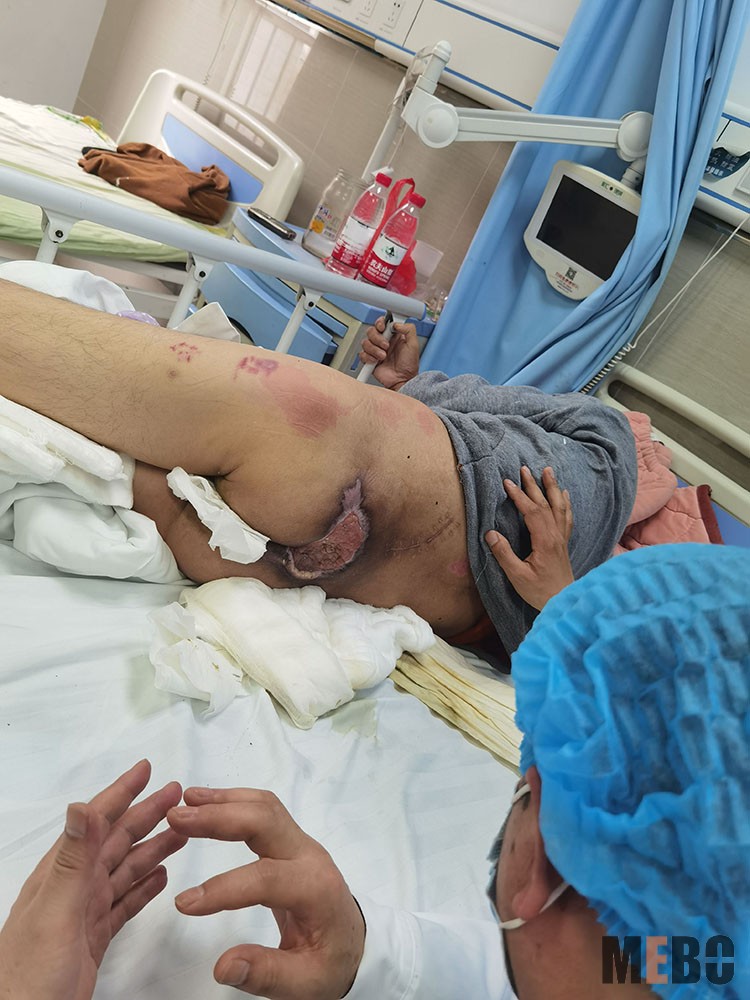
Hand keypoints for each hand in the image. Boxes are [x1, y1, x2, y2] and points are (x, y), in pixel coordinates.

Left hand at [0, 760, 185, 999]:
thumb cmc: (28, 978)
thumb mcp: (55, 912)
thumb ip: (72, 860)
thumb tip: (80, 807)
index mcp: (62, 874)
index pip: (96, 822)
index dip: (121, 793)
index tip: (145, 770)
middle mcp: (73, 888)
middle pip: (117, 841)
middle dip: (147, 814)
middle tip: (177, 795)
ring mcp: (83, 914)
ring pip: (125, 870)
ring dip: (153, 847)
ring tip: (181, 832)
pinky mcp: (93, 939)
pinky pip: (125, 904)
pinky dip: (144, 887)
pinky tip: (160, 877)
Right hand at [169, 787, 364, 999]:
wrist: (355, 942)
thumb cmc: (331, 962)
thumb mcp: (306, 984)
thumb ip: (267, 974)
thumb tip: (224, 966)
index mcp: (315, 889)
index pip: (266, 878)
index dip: (223, 888)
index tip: (184, 904)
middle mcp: (309, 855)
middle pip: (266, 821)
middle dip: (219, 817)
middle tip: (176, 819)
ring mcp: (301, 843)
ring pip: (264, 807)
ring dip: (224, 801)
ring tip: (185, 801)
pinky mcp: (291, 841)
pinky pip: (264, 810)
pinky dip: (234, 801)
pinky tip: (207, 802)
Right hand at [358, 315, 419, 389]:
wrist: (403, 380)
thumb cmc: (409, 365)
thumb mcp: (413, 344)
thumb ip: (408, 329)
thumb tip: (397, 323)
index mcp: (392, 336)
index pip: (381, 323)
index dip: (379, 323)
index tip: (382, 327)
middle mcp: (383, 342)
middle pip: (371, 331)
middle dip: (377, 338)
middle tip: (386, 346)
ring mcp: (375, 351)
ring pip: (365, 342)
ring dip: (374, 349)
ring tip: (383, 356)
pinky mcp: (370, 360)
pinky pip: (362, 354)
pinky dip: (368, 357)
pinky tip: (376, 361)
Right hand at [486, 466, 573, 610]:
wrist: (563, 602)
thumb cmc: (539, 592)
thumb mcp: (517, 576)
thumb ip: (504, 554)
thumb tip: (490, 533)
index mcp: (544, 541)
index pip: (532, 512)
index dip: (519, 496)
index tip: (507, 483)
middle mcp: (556, 536)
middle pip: (546, 504)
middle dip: (534, 485)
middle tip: (524, 468)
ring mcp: (561, 538)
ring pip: (559, 507)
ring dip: (552, 488)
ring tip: (547, 471)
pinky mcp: (563, 543)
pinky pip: (566, 517)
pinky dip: (565, 503)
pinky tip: (564, 494)